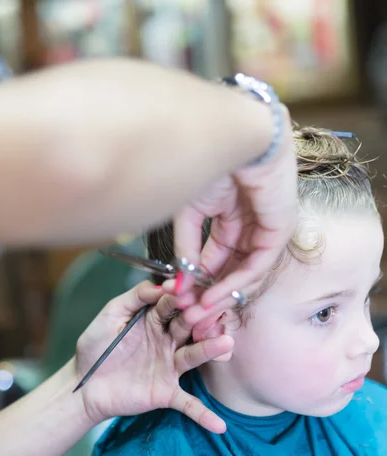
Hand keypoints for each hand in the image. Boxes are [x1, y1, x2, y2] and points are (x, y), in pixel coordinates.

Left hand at [75, 281, 233, 432]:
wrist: (84, 385)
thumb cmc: (95, 347)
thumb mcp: (112, 314)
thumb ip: (135, 297)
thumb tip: (162, 285)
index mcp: (154, 319)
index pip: (173, 304)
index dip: (181, 297)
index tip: (190, 291)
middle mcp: (168, 340)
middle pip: (189, 326)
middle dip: (200, 317)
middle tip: (212, 310)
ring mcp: (169, 367)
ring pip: (194, 356)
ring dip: (211, 351)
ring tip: (226, 344)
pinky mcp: (166, 392)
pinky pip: (188, 404)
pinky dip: (203, 414)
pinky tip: (219, 426)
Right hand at [173, 106, 296, 322]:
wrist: (229, 136)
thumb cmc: (207, 162)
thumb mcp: (189, 212)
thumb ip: (186, 248)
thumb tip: (181, 281)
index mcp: (230, 215)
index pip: (216, 256)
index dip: (197, 280)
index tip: (180, 299)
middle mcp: (251, 224)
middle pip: (231, 268)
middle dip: (209, 293)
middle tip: (190, 316)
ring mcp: (268, 227)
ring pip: (246, 271)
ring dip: (222, 294)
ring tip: (200, 312)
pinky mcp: (280, 229)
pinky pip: (258, 265)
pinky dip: (236, 283)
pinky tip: (214, 296)